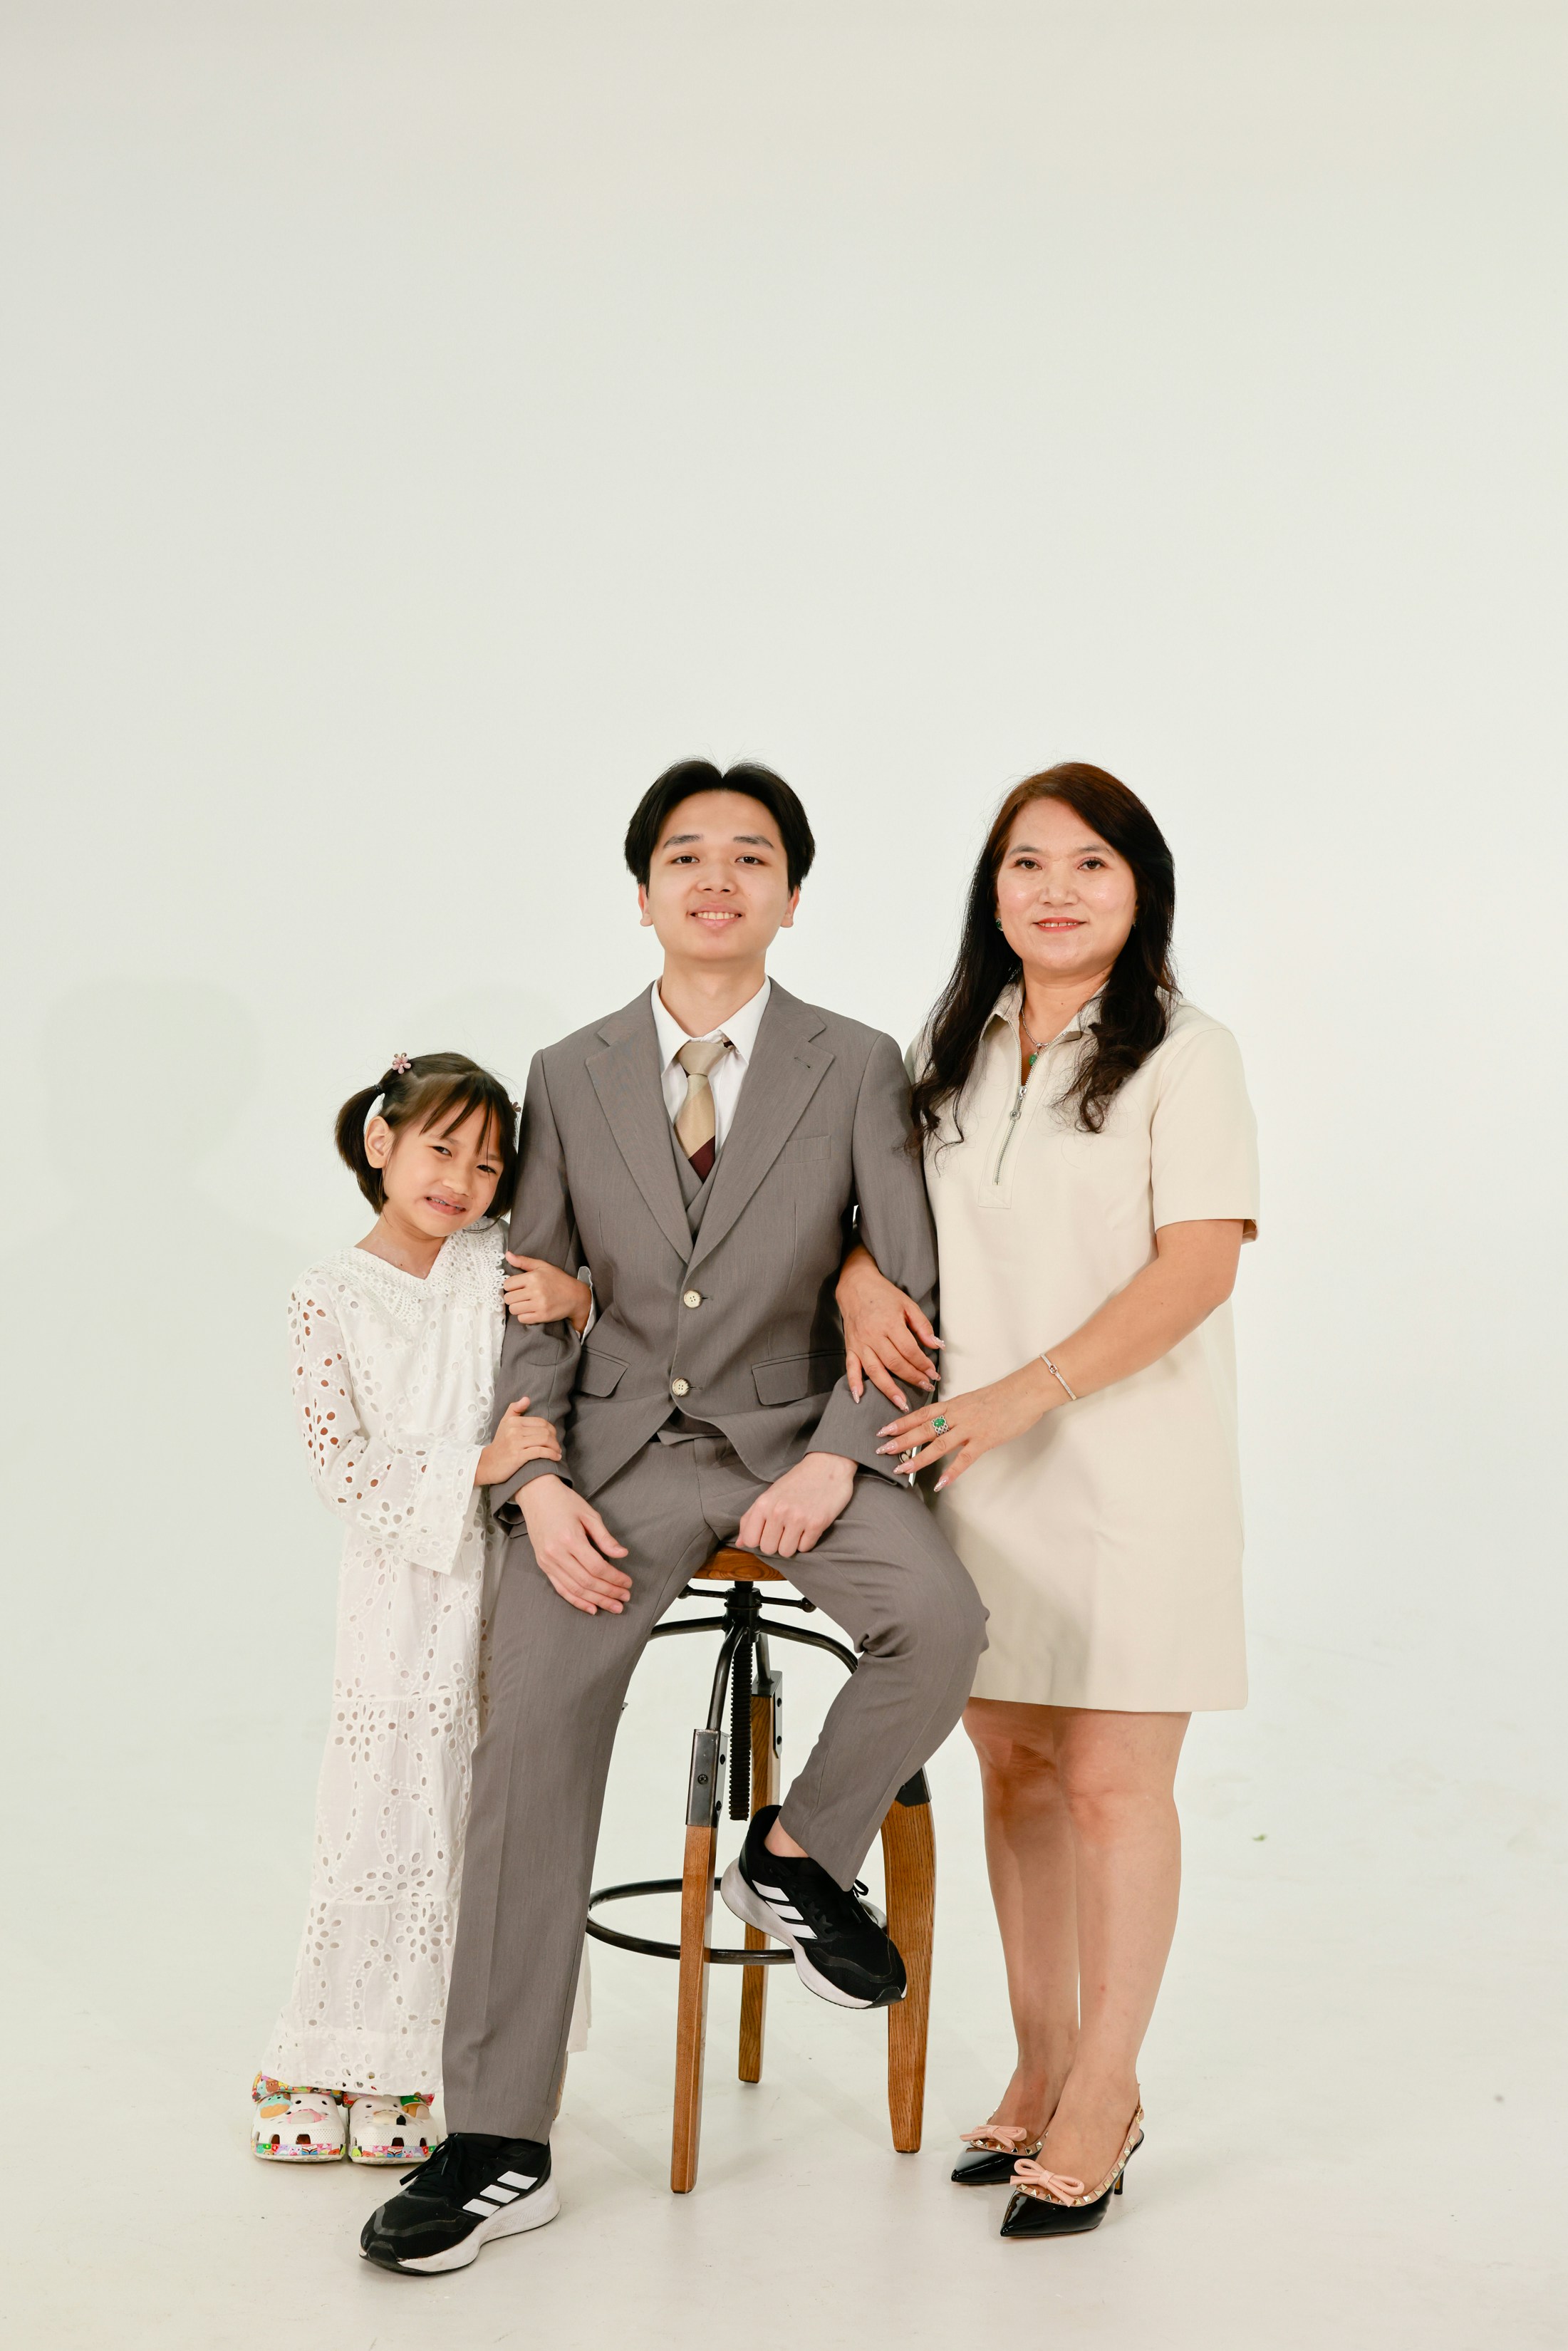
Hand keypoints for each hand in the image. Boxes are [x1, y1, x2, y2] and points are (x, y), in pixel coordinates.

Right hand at [476, 1398, 561, 1486]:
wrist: (487, 1464)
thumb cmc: (500, 1444)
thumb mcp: (504, 1423)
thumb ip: (514, 1409)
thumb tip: (527, 1399)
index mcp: (513, 1422)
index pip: (541, 1422)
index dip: (551, 1430)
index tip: (554, 1437)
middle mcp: (514, 1430)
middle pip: (545, 1431)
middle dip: (555, 1440)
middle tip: (557, 1446)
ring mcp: (516, 1443)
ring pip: (544, 1441)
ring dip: (555, 1448)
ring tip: (557, 1452)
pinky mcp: (518, 1456)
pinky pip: (540, 1452)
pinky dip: (551, 1455)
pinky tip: (556, 1458)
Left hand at [504, 1253, 592, 1333]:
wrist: (576, 1296)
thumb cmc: (558, 1280)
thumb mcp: (542, 1266)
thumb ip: (523, 1261)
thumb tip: (507, 1255)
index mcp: (533, 1277)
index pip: (507, 1284)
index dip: (510, 1286)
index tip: (516, 1287)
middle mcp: (536, 1290)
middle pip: (508, 1298)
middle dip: (512, 1297)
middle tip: (520, 1296)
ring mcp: (539, 1304)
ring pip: (513, 1310)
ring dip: (517, 1307)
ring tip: (525, 1304)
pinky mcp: (543, 1316)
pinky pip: (522, 1319)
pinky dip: (524, 1316)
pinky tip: (531, 1310)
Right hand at [518, 1474, 632, 1614]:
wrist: (536, 1495)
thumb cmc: (564, 1502)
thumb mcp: (589, 1514)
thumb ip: (605, 1537)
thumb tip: (622, 1554)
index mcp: (569, 1538)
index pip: (596, 1566)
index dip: (614, 1577)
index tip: (627, 1582)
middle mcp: (556, 1553)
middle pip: (587, 1581)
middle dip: (608, 1592)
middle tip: (625, 1598)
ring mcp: (547, 1561)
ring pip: (575, 1589)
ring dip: (596, 1600)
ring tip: (613, 1606)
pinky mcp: (543, 1566)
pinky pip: (561, 1589)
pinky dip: (577, 1600)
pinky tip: (591, 1607)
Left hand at [737, 1452, 855, 1559]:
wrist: (828, 1466)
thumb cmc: (797, 1481)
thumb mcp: (769, 1495)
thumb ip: (751, 1518)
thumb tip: (739, 1543)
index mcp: (763, 1503)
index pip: (750, 1540)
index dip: (759, 1539)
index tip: (768, 1531)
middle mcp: (778, 1511)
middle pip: (768, 1549)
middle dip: (776, 1543)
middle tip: (786, 1528)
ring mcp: (798, 1518)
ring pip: (786, 1552)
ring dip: (792, 1544)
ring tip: (798, 1528)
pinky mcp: (817, 1524)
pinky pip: (805, 1548)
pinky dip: (807, 1541)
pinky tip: (810, 1526)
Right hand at [835, 1244, 941, 1409]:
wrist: (856, 1286)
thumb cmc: (883, 1295)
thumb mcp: (908, 1304)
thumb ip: (922, 1326)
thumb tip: (937, 1345)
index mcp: (889, 1323)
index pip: (909, 1350)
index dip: (923, 1364)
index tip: (934, 1373)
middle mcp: (873, 1335)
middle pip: (894, 1363)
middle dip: (912, 1377)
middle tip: (926, 1386)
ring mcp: (860, 1343)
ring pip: (874, 1370)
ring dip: (889, 1389)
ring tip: (902, 1403)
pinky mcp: (850, 1347)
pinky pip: (850, 1367)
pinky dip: (854, 1383)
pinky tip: (860, 1397)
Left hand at [875, 1366, 1054, 1489]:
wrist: (1026, 1391)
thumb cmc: (1003, 1396)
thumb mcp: (973, 1400)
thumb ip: (957, 1411)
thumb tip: (945, 1422)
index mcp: (954, 1404)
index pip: (921, 1414)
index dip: (901, 1423)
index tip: (883, 1430)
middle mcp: (958, 1415)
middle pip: (923, 1429)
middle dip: (901, 1440)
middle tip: (881, 1451)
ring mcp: (971, 1428)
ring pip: (939, 1444)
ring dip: (918, 1457)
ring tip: (902, 1469)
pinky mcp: (985, 1439)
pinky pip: (965, 1458)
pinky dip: (952, 1471)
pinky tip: (941, 1483)